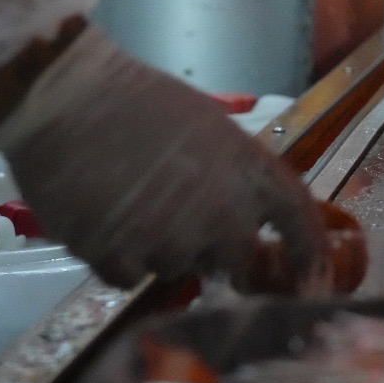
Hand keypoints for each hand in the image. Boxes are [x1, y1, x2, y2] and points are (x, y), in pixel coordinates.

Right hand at [0, 24, 325, 290]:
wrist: (69, 101)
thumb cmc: (143, 104)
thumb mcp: (214, 131)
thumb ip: (238, 179)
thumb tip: (248, 221)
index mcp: (251, 171)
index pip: (301, 222)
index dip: (311, 256)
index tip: (314, 281)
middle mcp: (222, 213)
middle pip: (242, 265)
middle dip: (230, 263)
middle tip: (206, 244)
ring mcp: (170, 239)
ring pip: (180, 268)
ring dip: (166, 249)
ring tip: (138, 203)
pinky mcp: (118, 257)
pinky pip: (132, 278)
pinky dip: (122, 258)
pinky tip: (107, 221)